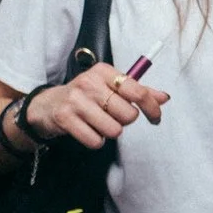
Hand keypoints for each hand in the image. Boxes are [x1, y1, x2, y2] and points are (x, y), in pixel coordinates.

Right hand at [25, 62, 166, 149]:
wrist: (47, 105)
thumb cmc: (86, 96)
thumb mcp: (110, 87)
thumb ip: (138, 92)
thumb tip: (164, 98)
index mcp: (104, 71)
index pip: (138, 90)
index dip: (151, 107)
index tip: (155, 117)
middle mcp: (89, 82)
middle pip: (128, 115)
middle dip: (124, 121)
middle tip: (112, 116)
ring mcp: (76, 100)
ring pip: (114, 130)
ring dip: (109, 132)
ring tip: (98, 123)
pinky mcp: (65, 118)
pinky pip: (95, 141)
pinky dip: (95, 141)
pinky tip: (88, 131)